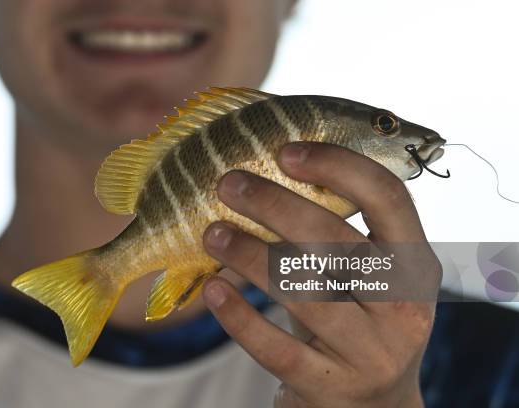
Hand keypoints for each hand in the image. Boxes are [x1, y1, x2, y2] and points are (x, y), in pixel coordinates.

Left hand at [201, 142, 440, 407]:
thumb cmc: (361, 323)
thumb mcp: (369, 279)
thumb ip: (337, 237)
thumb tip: (263, 179)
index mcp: (415, 265)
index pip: (388, 198)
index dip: (337, 166)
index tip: (286, 151)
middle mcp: (402, 307)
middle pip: (335, 240)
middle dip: (275, 205)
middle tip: (229, 184)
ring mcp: (370, 352)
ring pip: (303, 291)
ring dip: (249, 255)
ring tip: (211, 232)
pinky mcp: (331, 388)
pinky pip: (277, 348)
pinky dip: (240, 317)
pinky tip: (213, 290)